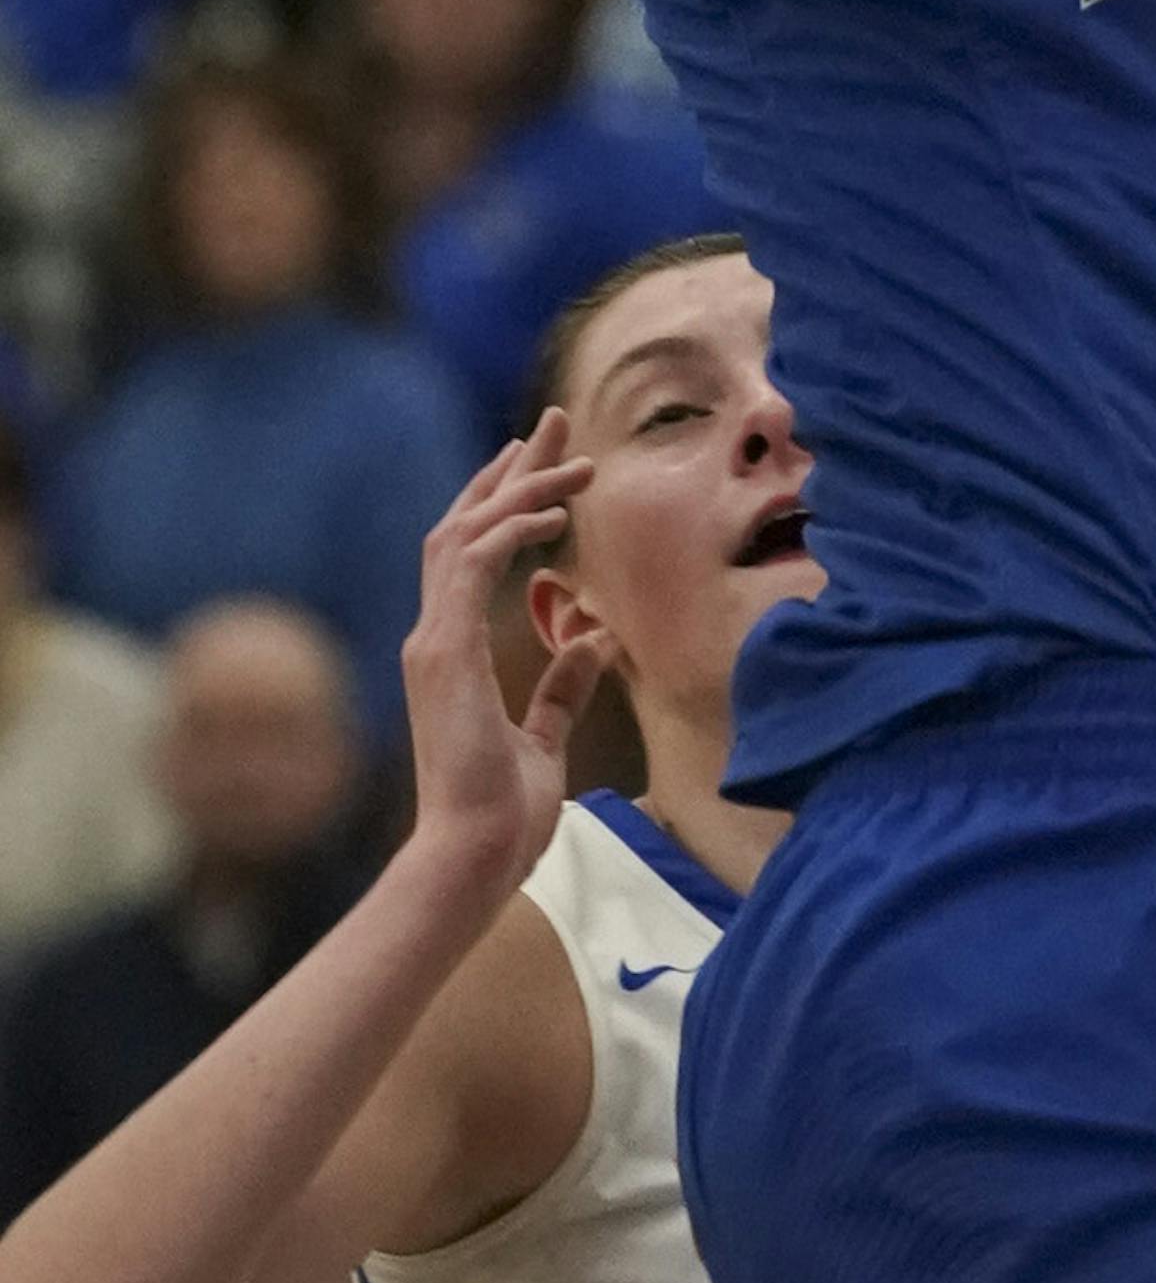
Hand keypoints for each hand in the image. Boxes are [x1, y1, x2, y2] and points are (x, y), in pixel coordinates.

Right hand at [401, 412, 605, 900]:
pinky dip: (510, 528)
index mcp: (453, 654)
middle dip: (512, 471)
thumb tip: (595, 638)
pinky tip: (554, 512)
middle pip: (466, 525)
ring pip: (467, 533)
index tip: (544, 463)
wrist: (471, 860)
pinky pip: (474, 565)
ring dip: (519, 488)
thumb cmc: (502, 818)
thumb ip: (563, 688)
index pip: (474, 555)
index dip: (507, 502)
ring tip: (572, 455)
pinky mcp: (445, 652)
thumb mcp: (545, 741)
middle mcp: (435, 637)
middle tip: (555, 422)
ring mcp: (434, 642)